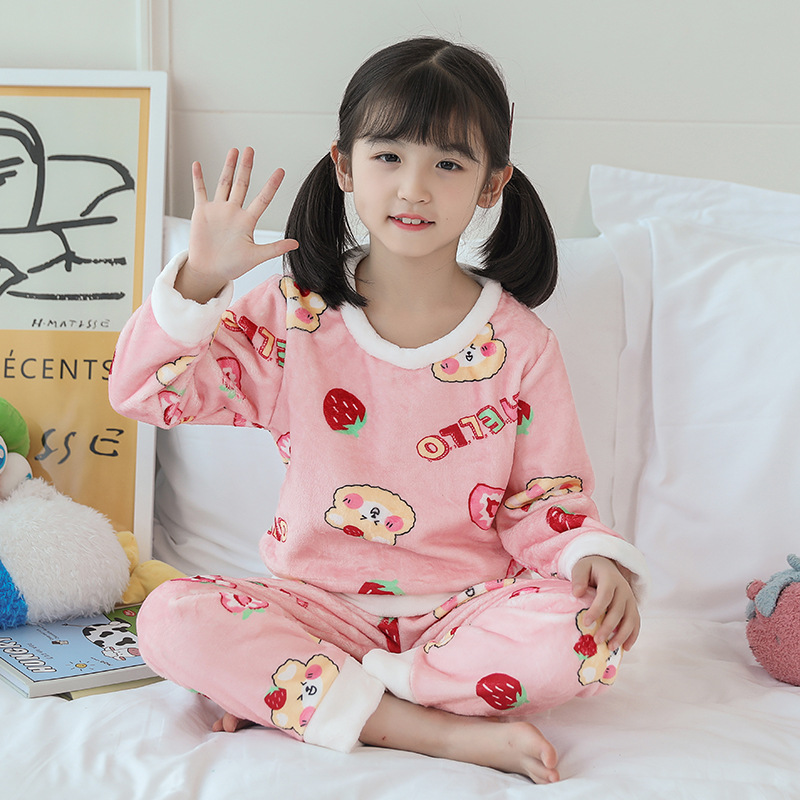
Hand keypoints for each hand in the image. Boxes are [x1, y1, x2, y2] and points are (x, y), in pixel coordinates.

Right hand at [177, 147, 298, 302]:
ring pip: (224, 183)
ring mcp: (218, 210)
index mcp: (247, 221)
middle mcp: (234, 212)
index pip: (262, 199)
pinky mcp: (202, 212)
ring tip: (234, 151)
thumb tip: (296, 244)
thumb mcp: (255, 257)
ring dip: (228, 167)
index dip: (271, 185)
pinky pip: (200, 191)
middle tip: (251, 150)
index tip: (280, 171)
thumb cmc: (232, 265)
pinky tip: (197, 164)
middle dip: (246, 167)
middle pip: (242, 184)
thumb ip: (275, 248)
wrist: (210, 271)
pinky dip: (198, 178)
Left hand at [571, 556, 639, 651]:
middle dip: (608, 627)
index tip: (586, 622)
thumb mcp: (581, 567)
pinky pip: (636, 623)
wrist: (606, 565)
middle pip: (618, 610)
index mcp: (610, 579)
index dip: (597, 610)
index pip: (605, 595)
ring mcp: (630, 599)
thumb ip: (579, 578)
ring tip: (611, 648)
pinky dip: (632, 636)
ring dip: (622, 635)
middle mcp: (624, 589)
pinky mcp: (633, 608)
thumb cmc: (590, 569)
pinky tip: (625, 648)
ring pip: (630, 619)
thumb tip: (577, 593)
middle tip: (597, 641)